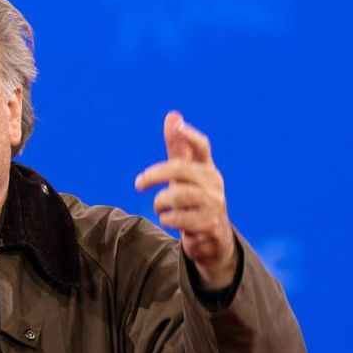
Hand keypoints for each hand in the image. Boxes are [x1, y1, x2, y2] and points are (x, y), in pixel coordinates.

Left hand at [135, 111, 237, 289]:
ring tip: (158, 207)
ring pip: (178, 195)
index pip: (202, 147)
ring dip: (160, 202)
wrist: (212, 237)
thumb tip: (172, 115)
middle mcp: (213, 183)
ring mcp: (214, 203)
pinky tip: (166, 220)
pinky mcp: (209, 224)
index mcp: (207, 168)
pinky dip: (166, 219)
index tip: (177, 125)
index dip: (189, 136)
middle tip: (138, 184)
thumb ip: (177, 148)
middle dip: (154, 175)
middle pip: (180, 170)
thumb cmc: (194, 199)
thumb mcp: (185, 175)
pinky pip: (179, 218)